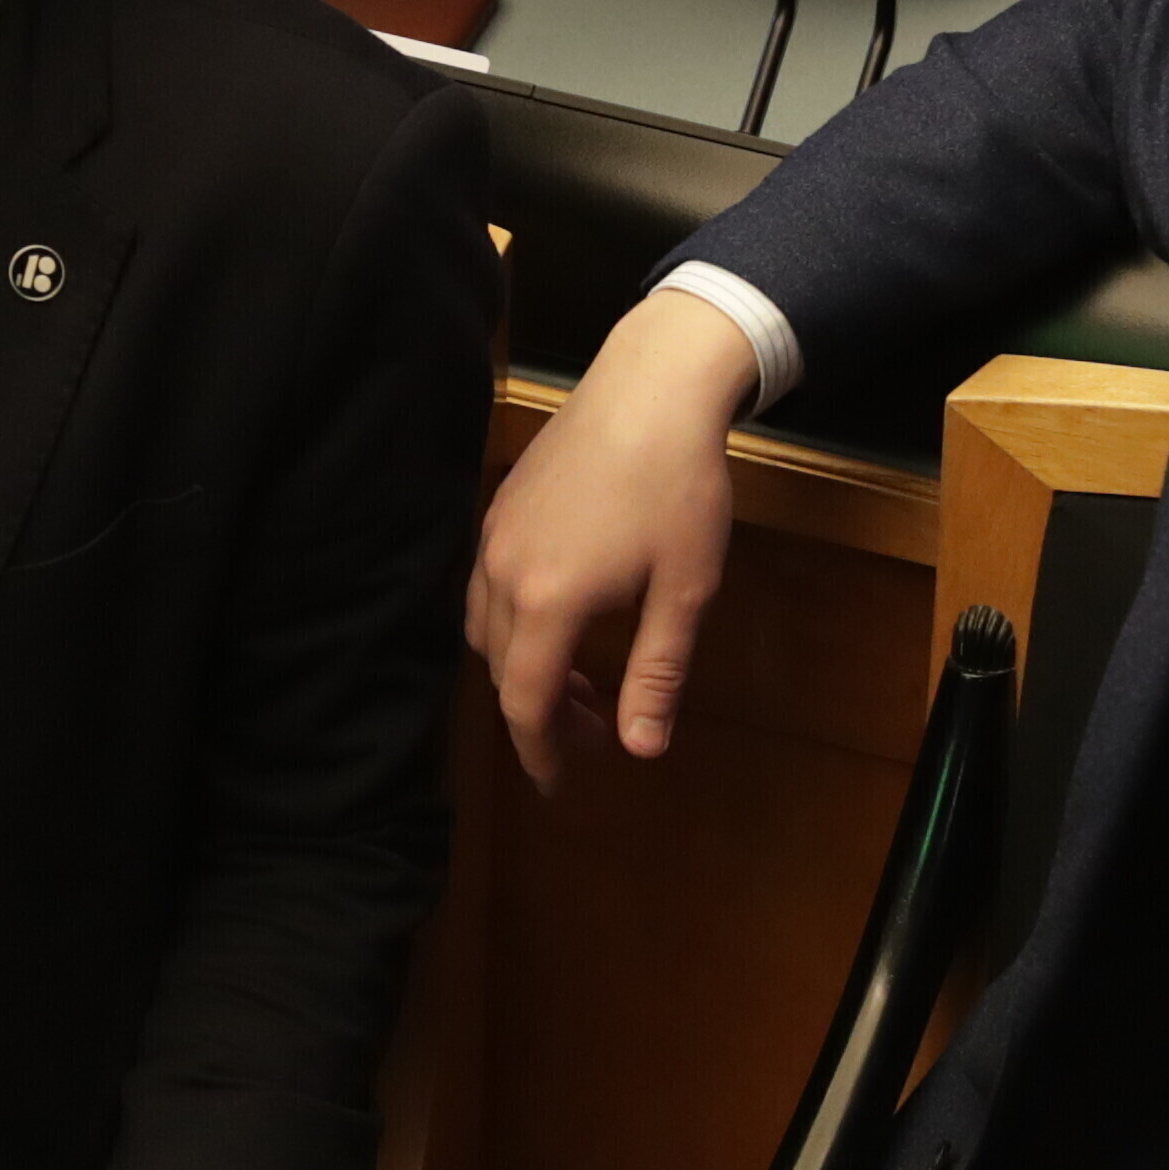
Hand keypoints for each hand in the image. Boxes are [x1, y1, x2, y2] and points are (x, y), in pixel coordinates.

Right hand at [469, 288, 753, 788]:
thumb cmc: (680, 487)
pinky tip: (558, 617)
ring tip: (577, 678)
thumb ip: (656, 673)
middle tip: (597, 726)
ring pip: (484, 630)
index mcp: (547, 601)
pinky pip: (485, 587)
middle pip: (501, 670)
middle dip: (540, 711)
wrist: (653, 387)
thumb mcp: (684, 590)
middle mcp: (503, 572)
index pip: (525, 703)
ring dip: (523, 667)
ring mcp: (494, 535)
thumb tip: (641, 750)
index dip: (540, 752)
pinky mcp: (499, 507)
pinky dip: (512, 623)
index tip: (560, 782)